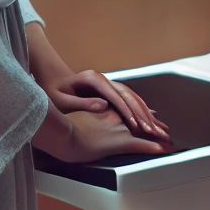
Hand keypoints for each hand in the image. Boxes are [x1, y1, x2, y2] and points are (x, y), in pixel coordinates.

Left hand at [48, 70, 169, 142]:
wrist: (53, 79)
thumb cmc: (54, 91)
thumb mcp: (63, 100)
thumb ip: (83, 103)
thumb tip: (104, 106)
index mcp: (93, 79)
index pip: (116, 97)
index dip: (128, 112)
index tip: (137, 126)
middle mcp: (103, 79)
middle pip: (127, 95)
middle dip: (142, 113)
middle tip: (154, 130)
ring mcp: (107, 82)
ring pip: (131, 96)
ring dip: (144, 111)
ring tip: (156, 127)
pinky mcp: (108, 88)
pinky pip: (127, 98)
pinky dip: (139, 108)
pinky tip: (150, 117)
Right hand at [52, 107, 172, 162]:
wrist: (61, 135)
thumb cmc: (64, 127)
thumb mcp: (76, 113)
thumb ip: (88, 109)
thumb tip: (97, 107)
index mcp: (105, 109)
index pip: (127, 110)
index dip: (139, 113)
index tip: (149, 116)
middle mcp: (115, 117)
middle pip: (138, 118)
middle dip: (152, 124)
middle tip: (165, 129)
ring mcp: (118, 129)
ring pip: (143, 131)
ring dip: (157, 135)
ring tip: (169, 140)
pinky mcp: (118, 142)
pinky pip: (140, 145)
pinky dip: (152, 147)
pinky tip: (162, 150)